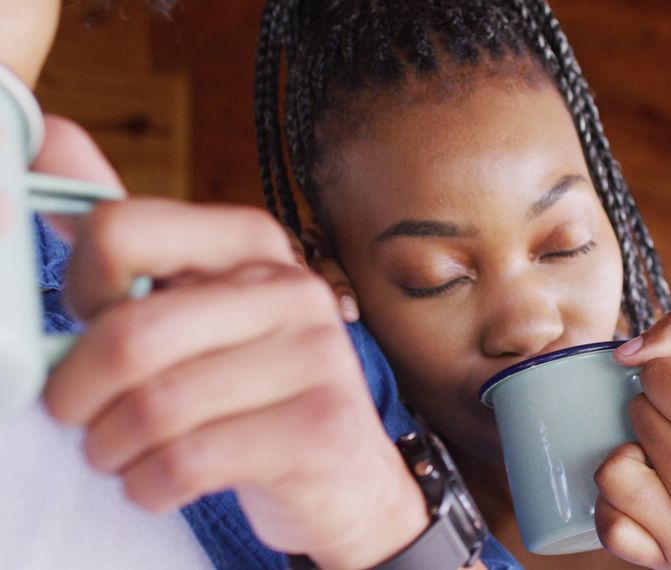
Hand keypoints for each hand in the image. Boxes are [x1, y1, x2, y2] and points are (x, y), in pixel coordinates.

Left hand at [36, 121, 428, 568]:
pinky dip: (147, 485)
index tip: (87, 323)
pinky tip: (155, 482)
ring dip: (109, 448)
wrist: (342, 468)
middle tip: (74, 414)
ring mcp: (316, 357)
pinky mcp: (319, 428)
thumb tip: (49, 134)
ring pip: (153, 408)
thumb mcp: (194, 302)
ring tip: (117, 453)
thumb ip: (126, 232)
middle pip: (128, 335)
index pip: (120, 231)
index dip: (76, 289)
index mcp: (252, 241)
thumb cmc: (249, 384)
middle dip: (74, 391)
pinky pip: (188, 462)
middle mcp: (292, 287)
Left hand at [594, 313, 670, 569]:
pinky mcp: (668, 560)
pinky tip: (648, 493)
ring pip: (611, 470)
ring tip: (667, 461)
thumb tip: (623, 352)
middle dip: (660, 413)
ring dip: (632, 456)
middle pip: (637, 416)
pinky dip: (617, 504)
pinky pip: (607, 523)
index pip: (658, 377)